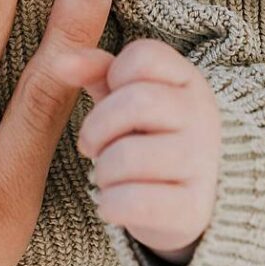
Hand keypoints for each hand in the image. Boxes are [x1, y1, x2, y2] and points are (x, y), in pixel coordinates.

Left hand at [76, 37, 219, 261]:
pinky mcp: (193, 209)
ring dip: (103, 171)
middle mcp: (204, 118)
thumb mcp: (124, 97)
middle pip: (136, 102)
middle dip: (96, 128)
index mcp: (188, 82)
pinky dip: (111, 205)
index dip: (112, 76)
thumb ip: (96, 71)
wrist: (181, 203)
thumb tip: (60, 62)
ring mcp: (202, 164)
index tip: (111, 100)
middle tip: (92, 146)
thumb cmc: (145, 138)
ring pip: (128, 156)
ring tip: (109, 177)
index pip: (143, 56)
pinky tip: (115, 203)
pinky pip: (133, 202)